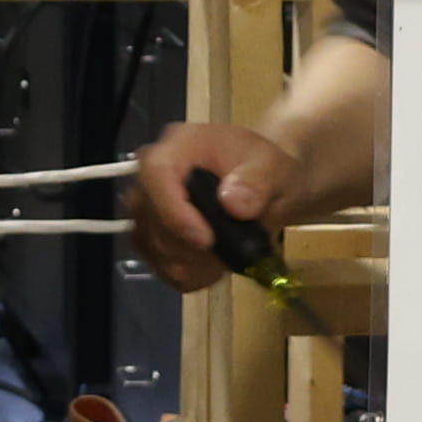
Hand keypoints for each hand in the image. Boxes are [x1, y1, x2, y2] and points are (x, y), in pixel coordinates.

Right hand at [124, 123, 300, 294]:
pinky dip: (191, 275)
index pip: (156, 174)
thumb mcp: (274, 167)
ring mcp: (148, 208)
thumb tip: (234, 205)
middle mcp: (152, 175)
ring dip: (193, 262)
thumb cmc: (265, 168)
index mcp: (178, 146)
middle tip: (231, 247)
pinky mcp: (152, 238)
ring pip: (151, 247)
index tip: (206, 240)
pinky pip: (160, 267)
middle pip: (149, 217)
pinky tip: (215, 263)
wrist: (266, 186)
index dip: (174, 211)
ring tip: (228, 253)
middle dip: (190, 244)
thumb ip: (257, 181)